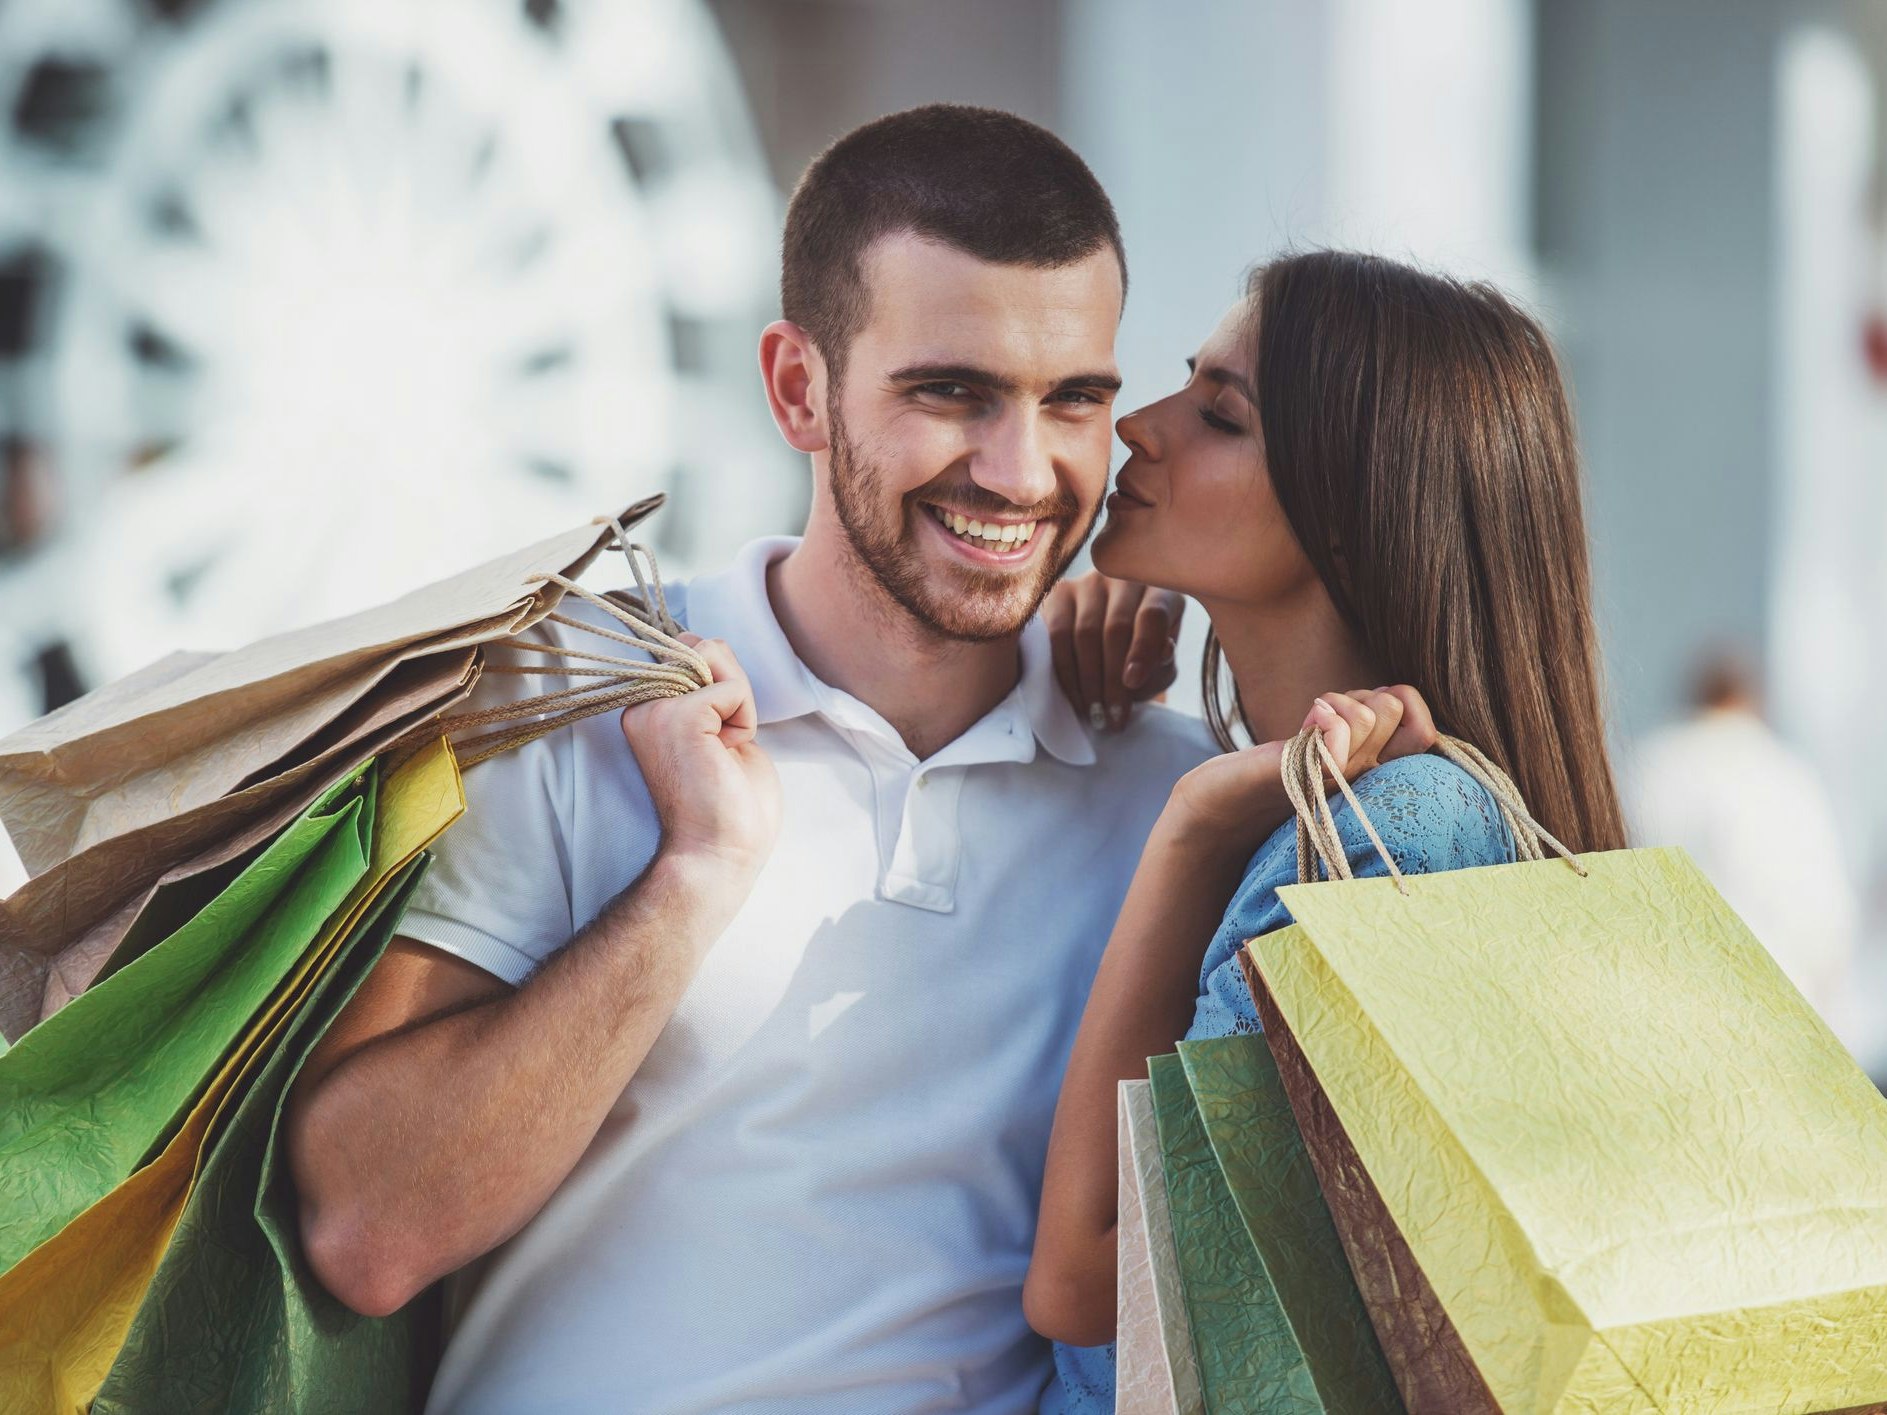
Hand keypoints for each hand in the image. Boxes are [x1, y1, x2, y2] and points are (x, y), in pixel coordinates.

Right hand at [619, 634, 782, 883]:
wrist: (719, 854)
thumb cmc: (729, 807)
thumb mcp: (724, 728)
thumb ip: (711, 687)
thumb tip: (706, 643)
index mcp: (649, 709)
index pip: (694, 651)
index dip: (725, 687)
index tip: (718, 742)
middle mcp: (643, 705)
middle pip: (707, 646)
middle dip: (734, 690)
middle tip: (723, 748)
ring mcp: (655, 708)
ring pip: (717, 655)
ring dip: (739, 704)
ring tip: (723, 750)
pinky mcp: (677, 715)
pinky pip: (733, 687)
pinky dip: (745, 719)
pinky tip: (725, 755)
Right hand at [1042, 572, 1184, 732]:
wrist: (1107, 646)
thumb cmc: (1140, 657)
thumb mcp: (1160, 665)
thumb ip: (1163, 665)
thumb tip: (1162, 653)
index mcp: (1160, 590)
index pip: (1153, 615)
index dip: (1143, 650)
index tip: (1133, 683)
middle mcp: (1124, 578)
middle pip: (1116, 627)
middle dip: (1112, 679)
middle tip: (1112, 716)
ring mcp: (1089, 582)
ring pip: (1085, 632)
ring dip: (1088, 681)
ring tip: (1094, 714)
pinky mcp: (1059, 594)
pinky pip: (1057, 634)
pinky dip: (1065, 671)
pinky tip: (1074, 696)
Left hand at [1161, 686, 1436, 860]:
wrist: (1219, 810)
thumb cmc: (1275, 775)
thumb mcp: (1330, 745)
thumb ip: (1363, 726)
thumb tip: (1395, 696)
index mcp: (1373, 770)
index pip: (1424, 732)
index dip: (1406, 705)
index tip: (1368, 707)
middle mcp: (1362, 778)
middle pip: (1395, 710)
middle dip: (1364, 696)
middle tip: (1329, 716)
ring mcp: (1332, 781)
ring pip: (1367, 715)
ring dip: (1338, 704)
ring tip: (1312, 723)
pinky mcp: (1294, 776)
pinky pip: (1333, 747)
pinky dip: (1325, 723)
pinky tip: (1306, 726)